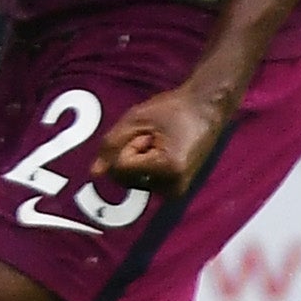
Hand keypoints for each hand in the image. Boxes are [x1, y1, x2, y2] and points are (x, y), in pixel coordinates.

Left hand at [96, 79, 229, 197]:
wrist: (207, 109)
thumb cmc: (173, 109)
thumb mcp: (135, 120)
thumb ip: (111, 145)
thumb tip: (94, 173)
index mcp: (168, 170)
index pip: (121, 166)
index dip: (128, 145)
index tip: (150, 134)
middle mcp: (174, 188)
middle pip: (124, 177)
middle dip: (130, 155)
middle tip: (155, 138)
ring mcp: (176, 191)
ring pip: (131, 180)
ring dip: (137, 160)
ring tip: (160, 143)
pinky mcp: (176, 190)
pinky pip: (143, 181)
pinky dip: (145, 166)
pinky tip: (164, 152)